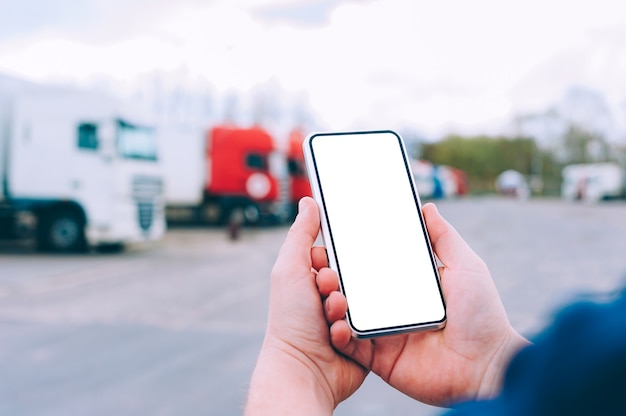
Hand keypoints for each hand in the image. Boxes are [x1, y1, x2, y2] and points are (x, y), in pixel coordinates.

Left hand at [245, 197, 367, 414]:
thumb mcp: (290, 268)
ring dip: (347, 306)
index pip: (336, 255)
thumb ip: (300, 234)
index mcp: (312, 278)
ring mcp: (346, 317)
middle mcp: (329, 296)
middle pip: (354, 275)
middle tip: (327, 296)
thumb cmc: (290, 319)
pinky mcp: (363, 337)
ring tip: (332, 317)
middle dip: (341, 285)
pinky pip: (371, 322)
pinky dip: (354, 328)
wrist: (304, 369)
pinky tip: (339, 336)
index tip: (325, 269)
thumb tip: (309, 201)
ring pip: (365, 298)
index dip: (333, 260)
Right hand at [325, 203, 529, 406]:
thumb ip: (444, 238)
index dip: (353, 253)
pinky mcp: (379, 358)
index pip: (374, 264)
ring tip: (325, 287)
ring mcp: (384, 332)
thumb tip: (426, 208)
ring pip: (346, 314)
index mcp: (408, 286)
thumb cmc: (482, 315)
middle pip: (354, 288)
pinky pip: (351, 345)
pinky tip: (335, 322)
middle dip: (333, 275)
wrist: (487, 366)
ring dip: (331, 301)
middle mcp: (392, 307)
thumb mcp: (465, 266)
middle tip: (319, 261)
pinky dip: (338, 334)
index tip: (333, 237)